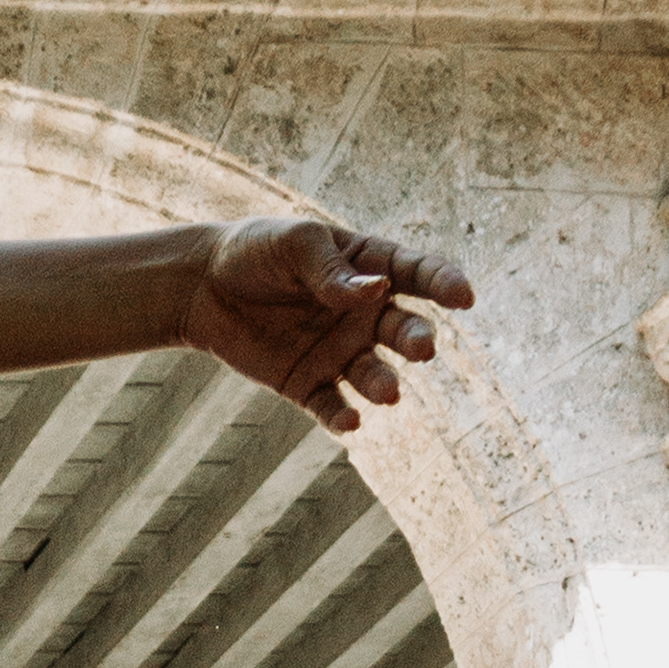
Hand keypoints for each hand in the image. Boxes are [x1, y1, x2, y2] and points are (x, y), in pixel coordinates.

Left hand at [184, 216, 472, 438]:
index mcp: (370, 267)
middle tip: (423, 349)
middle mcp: (364, 313)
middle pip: (402, 328)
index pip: (418, 274)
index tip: (464, 297)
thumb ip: (333, 272)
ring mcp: (339, 351)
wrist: (204, 285)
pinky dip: (341, 417)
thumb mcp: (296, 245)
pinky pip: (332, 405)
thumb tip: (376, 291)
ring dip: (383, 382)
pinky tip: (350, 422)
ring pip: (373, 373)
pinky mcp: (308, 383)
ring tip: (390, 392)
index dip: (444, 283)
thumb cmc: (258, 251)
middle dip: (416, 338)